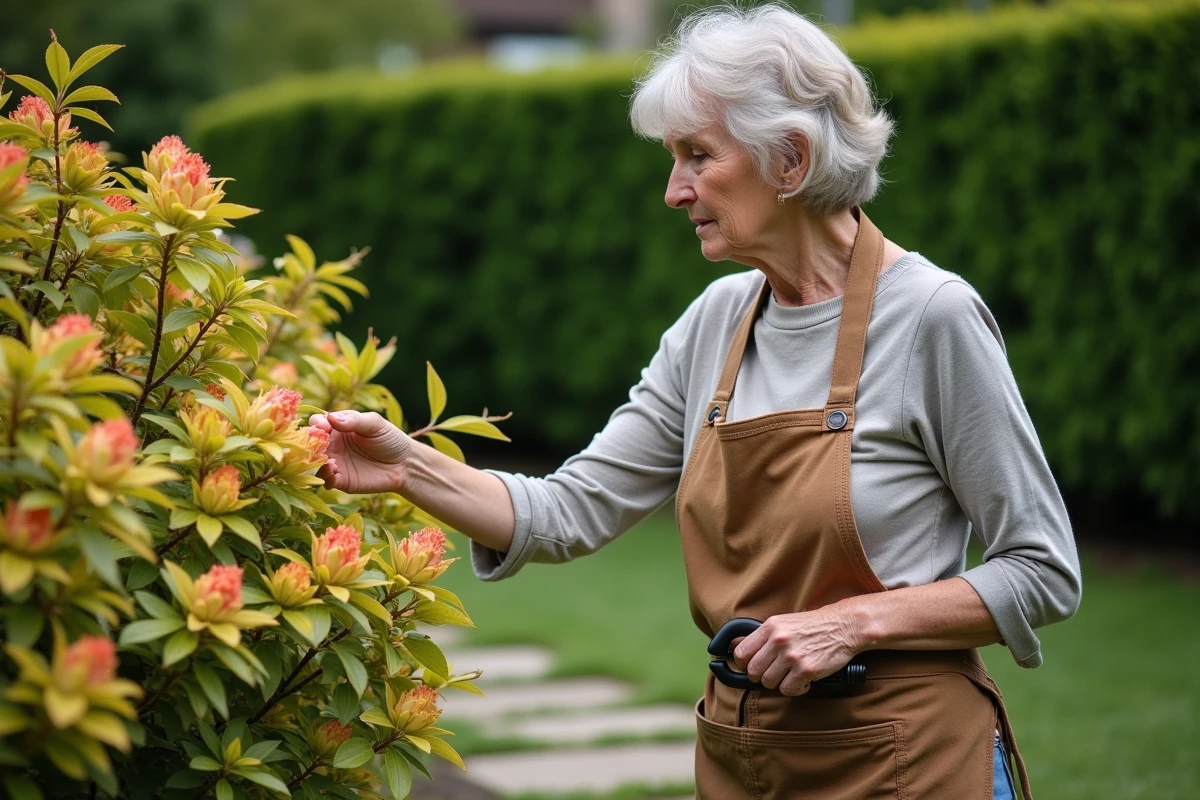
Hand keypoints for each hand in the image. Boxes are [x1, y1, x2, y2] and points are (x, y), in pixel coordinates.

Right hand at [308, 410, 411, 493]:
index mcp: (338, 427)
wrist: (405, 464)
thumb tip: (332, 418)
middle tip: (320, 445)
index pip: (318, 423)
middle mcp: (333, 445)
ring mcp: (336, 463)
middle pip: (312, 444)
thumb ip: (355, 421)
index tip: (324, 426)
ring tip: (329, 461)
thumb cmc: (390, 439)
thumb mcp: (375, 424)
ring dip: (316, 462)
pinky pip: (326, 480)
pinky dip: (325, 476)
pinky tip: (334, 471)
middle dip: (311, 444)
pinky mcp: (342, 480)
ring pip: (315, 463)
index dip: (317, 424)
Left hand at [732, 606, 861, 695]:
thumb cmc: (812, 626)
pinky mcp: (806, 670)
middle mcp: (778, 641)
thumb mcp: (782, 622)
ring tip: (791, 675)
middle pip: (753, 672)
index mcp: (770, 628)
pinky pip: (788, 690)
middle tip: (775, 673)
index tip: (752, 666)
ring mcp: (792, 656)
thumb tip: (733, 646)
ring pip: (769, 683)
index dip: (744, 664)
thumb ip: (760, 636)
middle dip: (762, 676)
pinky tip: (803, 681)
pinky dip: (795, 689)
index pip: (741, 653)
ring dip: (779, 683)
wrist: (843, 626)